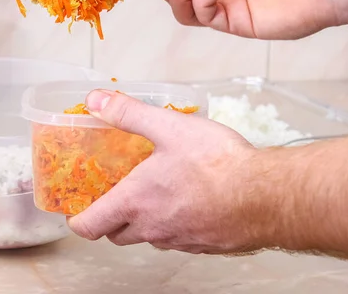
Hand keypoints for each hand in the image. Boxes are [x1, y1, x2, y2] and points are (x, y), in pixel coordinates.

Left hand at [67, 89, 266, 254]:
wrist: (269, 196)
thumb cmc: (218, 164)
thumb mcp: (168, 127)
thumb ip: (128, 114)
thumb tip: (96, 101)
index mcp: (135, 202)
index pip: (89, 227)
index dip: (78, 219)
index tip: (78, 206)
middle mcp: (152, 229)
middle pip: (115, 234)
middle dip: (110, 218)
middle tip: (116, 193)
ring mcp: (178, 241)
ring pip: (147, 238)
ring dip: (143, 221)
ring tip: (154, 192)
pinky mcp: (203, 246)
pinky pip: (177, 240)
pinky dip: (172, 225)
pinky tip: (188, 201)